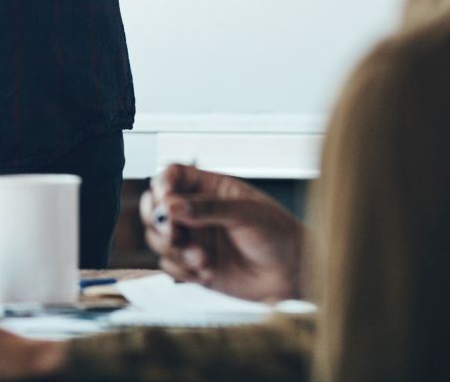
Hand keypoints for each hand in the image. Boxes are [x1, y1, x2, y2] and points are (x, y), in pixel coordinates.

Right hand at [142, 164, 304, 302]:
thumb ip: (207, 208)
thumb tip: (171, 205)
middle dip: (158, 219)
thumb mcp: (245, 213)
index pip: (172, 176)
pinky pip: (169, 267)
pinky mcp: (195, 267)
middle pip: (156, 207)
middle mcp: (196, 213)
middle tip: (173, 232)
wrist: (293, 274)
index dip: (163, 184)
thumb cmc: (278, 233)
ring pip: (158, 238)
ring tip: (201, 258)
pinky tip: (205, 271)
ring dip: (173, 249)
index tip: (166, 199)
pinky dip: (181, 271)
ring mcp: (194, 239)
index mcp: (208, 189)